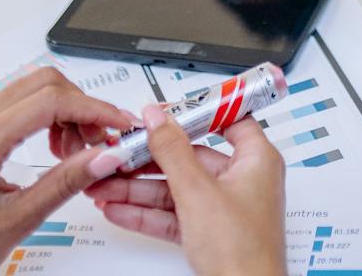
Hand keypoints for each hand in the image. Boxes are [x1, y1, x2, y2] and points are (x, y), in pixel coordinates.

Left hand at [0, 69, 137, 275]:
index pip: (51, 101)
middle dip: (82, 106)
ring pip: (33, 91)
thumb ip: (66, 182)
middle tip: (102, 140)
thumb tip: (106, 156)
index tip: (119, 125)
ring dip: (66, 112)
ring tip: (79, 151)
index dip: (94, 109)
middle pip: (44, 83)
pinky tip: (56, 150)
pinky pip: (19, 107)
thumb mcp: (18, 221)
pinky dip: (47, 119)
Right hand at [82, 103, 284, 275]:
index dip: (195, 113)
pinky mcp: (209, 234)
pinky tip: (117, 210)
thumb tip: (158, 118)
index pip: (229, 120)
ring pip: (176, 190)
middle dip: (149, 159)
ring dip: (138, 189)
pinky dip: (146, 214)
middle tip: (119, 154)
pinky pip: (174, 216)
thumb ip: (173, 152)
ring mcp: (225, 209)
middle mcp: (243, 180)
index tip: (163, 112)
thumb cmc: (242, 250)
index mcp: (257, 159)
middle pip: (192, 157)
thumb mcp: (198, 192)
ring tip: (104, 184)